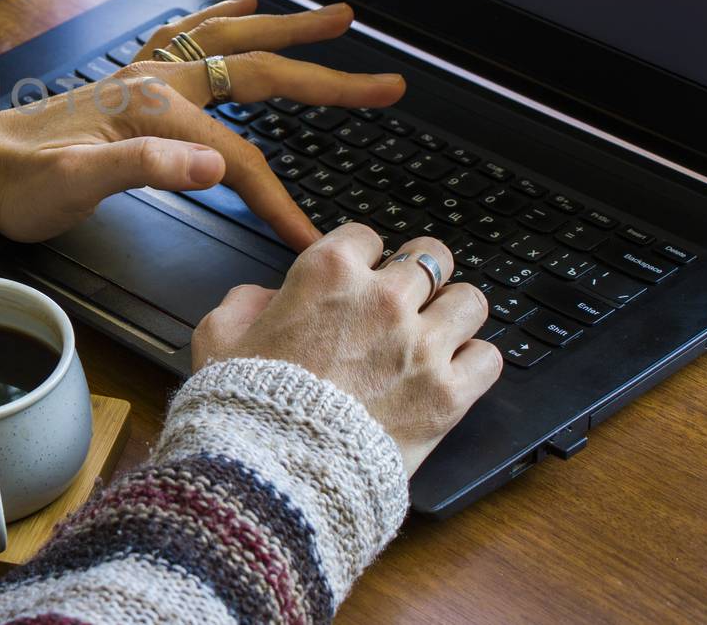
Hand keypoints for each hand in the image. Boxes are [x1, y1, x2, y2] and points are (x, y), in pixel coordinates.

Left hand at [0, 0, 403, 246]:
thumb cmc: (22, 185)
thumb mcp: (77, 188)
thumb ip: (146, 170)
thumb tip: (216, 168)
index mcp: (154, 108)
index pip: (240, 161)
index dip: (278, 203)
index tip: (310, 240)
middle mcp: (158, 80)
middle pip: (260, 74)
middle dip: (328, 81)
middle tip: (386, 83)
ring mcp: (147, 74)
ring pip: (233, 40)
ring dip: (289, 27)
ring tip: (338, 15)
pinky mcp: (133, 80)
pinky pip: (191, 36)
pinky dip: (224, 17)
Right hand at [190, 225, 501, 473]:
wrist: (275, 471)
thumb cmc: (245, 404)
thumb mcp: (217, 339)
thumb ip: (244, 303)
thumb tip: (266, 298)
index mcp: (326, 273)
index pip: (367, 234)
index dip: (362, 256)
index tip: (360, 275)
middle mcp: (382, 299)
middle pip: (431, 256)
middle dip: (418, 274)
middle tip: (407, 298)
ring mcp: (421, 345)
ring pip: (470, 301)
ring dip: (453, 314)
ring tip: (437, 333)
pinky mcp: (447, 393)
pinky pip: (488, 358)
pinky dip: (474, 364)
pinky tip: (453, 373)